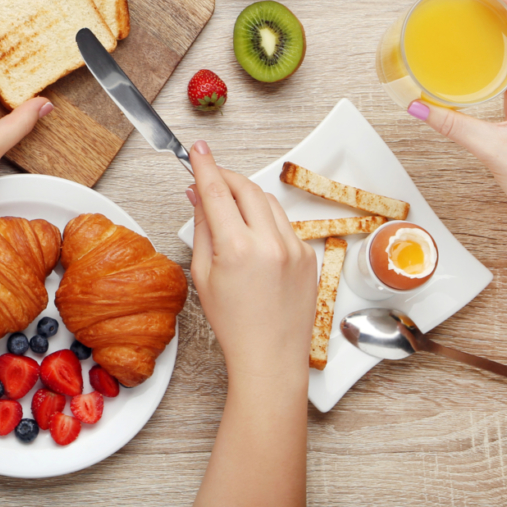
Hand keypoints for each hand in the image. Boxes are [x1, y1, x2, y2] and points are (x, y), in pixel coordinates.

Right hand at [187, 142, 315, 376]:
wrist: (270, 357)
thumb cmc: (234, 324)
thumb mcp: (203, 276)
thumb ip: (202, 228)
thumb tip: (198, 195)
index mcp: (238, 249)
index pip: (218, 191)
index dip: (204, 165)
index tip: (197, 149)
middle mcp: (270, 243)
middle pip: (246, 187)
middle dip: (226, 177)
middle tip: (209, 178)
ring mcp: (294, 248)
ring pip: (268, 201)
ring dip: (246, 196)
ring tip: (229, 210)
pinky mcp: (309, 255)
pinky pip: (284, 223)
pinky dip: (266, 221)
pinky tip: (254, 240)